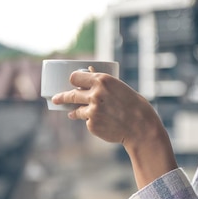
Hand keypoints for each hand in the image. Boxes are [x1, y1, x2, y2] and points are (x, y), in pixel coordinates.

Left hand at [51, 70, 176, 187]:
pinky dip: (92, 122)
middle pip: (70, 94)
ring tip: (73, 113)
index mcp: (102, 80)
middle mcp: (94, 94)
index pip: (75, 77)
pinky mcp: (92, 125)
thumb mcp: (119, 87)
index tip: (71, 82)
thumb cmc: (134, 104)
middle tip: (56, 99)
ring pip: (76, 110)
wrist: (141, 127)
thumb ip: (103, 83)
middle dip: (61, 97)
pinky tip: (104, 123)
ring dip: (75, 112)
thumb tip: (89, 71)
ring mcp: (92, 111)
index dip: (72, 80)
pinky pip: (87, 122)